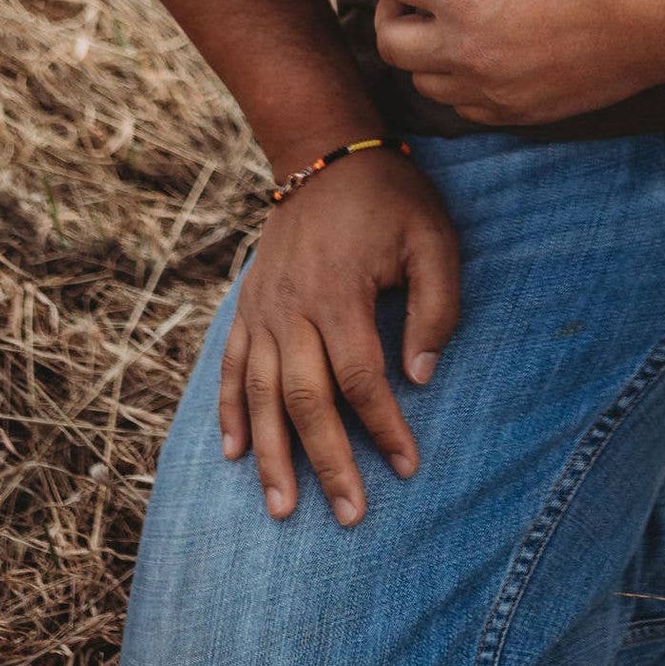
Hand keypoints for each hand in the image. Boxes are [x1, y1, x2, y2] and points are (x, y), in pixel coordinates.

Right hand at [218, 145, 459, 526]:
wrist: (324, 149)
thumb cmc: (389, 197)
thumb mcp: (432, 238)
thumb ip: (435, 306)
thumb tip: (421, 375)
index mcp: (340, 294)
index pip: (361, 379)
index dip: (384, 428)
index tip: (407, 467)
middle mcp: (292, 308)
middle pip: (306, 400)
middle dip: (327, 463)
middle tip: (349, 516)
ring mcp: (263, 308)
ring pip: (260, 394)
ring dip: (271, 455)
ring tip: (281, 509)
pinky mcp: (247, 304)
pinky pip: (231, 366)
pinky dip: (229, 411)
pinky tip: (235, 452)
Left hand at [365, 0, 664, 126]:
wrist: (661, 8)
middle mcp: (469, 52)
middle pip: (391, 42)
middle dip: (388, 9)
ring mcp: (495, 89)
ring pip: (423, 82)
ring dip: (420, 49)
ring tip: (442, 20)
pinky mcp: (522, 112)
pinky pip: (464, 107)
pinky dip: (455, 81)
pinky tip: (476, 53)